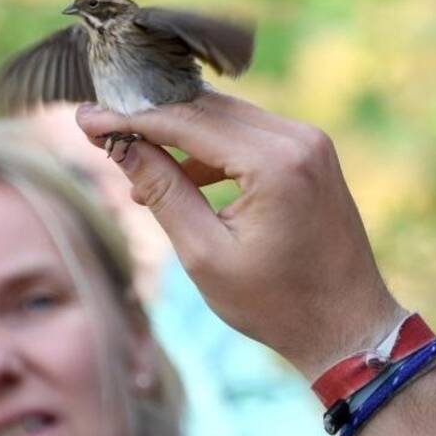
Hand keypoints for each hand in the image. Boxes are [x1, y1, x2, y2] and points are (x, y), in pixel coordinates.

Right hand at [76, 93, 406, 378]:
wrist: (348, 326)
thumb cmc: (278, 305)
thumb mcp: (206, 254)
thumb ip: (162, 190)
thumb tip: (117, 143)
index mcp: (277, 163)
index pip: (187, 121)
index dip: (132, 118)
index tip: (87, 118)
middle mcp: (301, 140)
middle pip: (209, 109)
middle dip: (154, 121)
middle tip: (104, 136)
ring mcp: (313, 144)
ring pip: (229, 119)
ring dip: (183, 137)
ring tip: (141, 172)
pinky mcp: (315, 155)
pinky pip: (252, 136)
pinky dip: (216, 151)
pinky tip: (185, 179)